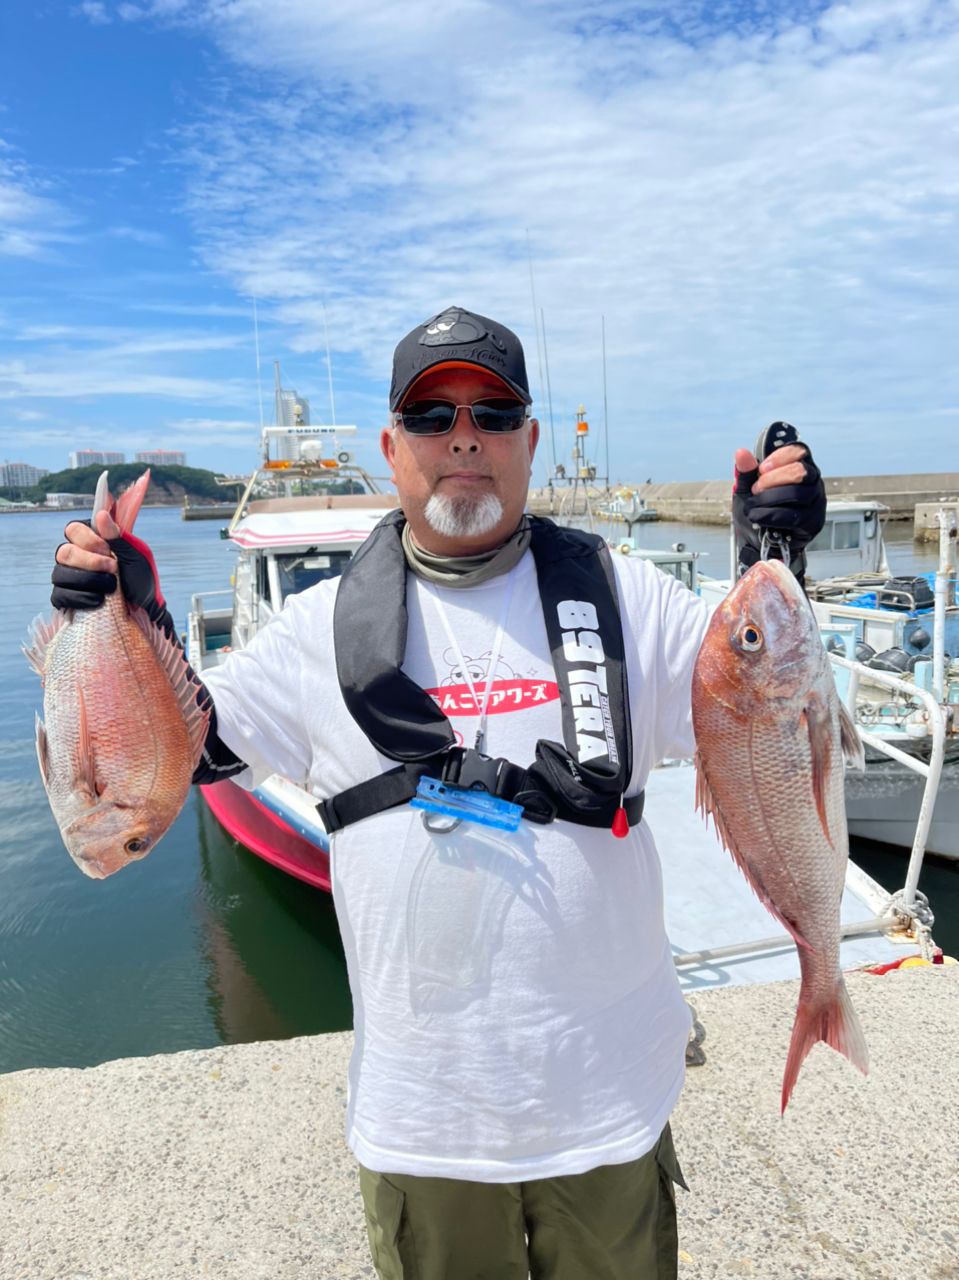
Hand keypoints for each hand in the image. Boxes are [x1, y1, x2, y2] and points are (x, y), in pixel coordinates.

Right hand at [51, 512, 166, 617]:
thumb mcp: (136, 556)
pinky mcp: (66, 598)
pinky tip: (98, 600)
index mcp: (91, 541)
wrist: (145, 609)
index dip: (88, 540)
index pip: (73, 529)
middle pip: (63, 552)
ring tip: (111, 587)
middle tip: (113, 569)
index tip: (108, 550)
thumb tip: (101, 514)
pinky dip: (80, 598)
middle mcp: (75, 557)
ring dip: (88, 581)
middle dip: (90, 562)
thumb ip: (118, 537)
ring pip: (59, 574)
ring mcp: (68, 578)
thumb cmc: (141, 579)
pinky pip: (59, 595)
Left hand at [732, 422, 825, 580]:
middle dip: (772, 480)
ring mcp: (816, 503)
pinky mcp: (812, 523)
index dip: (780, 457)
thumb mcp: (747, 489)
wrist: (759, 542)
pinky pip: (794, 516)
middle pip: (800, 471)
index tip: (762, 468)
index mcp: (799, 467)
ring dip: (769, 499)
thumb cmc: (758, 511)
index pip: (799, 451)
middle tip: (756, 490)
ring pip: (798, 493)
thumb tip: (741, 453)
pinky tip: (759, 518)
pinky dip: (771, 516)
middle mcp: (813, 483)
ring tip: (754, 506)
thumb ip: (746, 472)